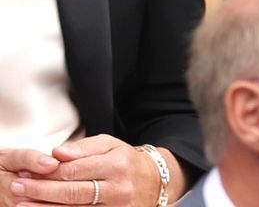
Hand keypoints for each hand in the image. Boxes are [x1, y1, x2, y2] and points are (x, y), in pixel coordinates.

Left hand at [4, 138, 158, 206]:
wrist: (154, 182)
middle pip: (72, 192)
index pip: (75, 169)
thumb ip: (82, 147)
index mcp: (117, 164)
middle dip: (40, 190)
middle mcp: (119, 187)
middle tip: (17, 187)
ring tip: (22, 204)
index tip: (26, 171)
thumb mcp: (109, 145)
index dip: (48, 171)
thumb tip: (56, 154)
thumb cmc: (125, 161)